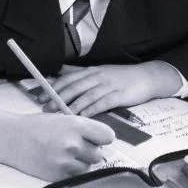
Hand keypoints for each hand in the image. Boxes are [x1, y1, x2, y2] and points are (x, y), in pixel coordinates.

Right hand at [0, 106, 114, 180]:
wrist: (13, 138)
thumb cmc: (37, 126)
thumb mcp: (63, 118)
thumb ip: (84, 128)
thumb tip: (103, 138)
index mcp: (76, 125)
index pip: (107, 136)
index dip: (103, 137)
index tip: (98, 137)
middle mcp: (72, 143)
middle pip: (98, 153)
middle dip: (90, 149)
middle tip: (75, 144)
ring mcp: (65, 161)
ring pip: (88, 166)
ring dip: (81, 161)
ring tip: (65, 152)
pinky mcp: (58, 174)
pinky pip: (76, 175)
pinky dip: (70, 170)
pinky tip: (58, 159)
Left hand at [38, 61, 181, 116]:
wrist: (147, 77)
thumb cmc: (122, 77)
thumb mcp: (100, 71)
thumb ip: (81, 73)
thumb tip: (61, 71)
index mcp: (92, 71)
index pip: (68, 79)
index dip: (53, 88)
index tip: (41, 96)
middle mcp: (97, 76)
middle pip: (74, 87)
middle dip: (57, 98)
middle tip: (46, 108)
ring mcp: (108, 85)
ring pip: (85, 95)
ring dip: (71, 105)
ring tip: (60, 115)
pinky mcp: (118, 95)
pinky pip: (102, 103)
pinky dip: (90, 109)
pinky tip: (82, 116)